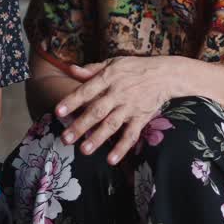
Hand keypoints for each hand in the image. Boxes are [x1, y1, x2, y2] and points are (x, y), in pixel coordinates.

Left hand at [55, 56, 179, 164]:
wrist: (165, 74)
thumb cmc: (135, 68)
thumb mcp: (113, 63)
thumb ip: (92, 69)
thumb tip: (70, 69)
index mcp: (108, 78)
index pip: (87, 90)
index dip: (72, 101)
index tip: (58, 112)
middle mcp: (118, 93)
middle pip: (97, 111)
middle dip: (80, 126)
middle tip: (65, 139)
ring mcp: (130, 107)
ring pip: (112, 124)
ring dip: (98, 138)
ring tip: (84, 151)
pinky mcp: (141, 117)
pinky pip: (131, 134)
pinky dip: (122, 147)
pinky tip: (111, 160)